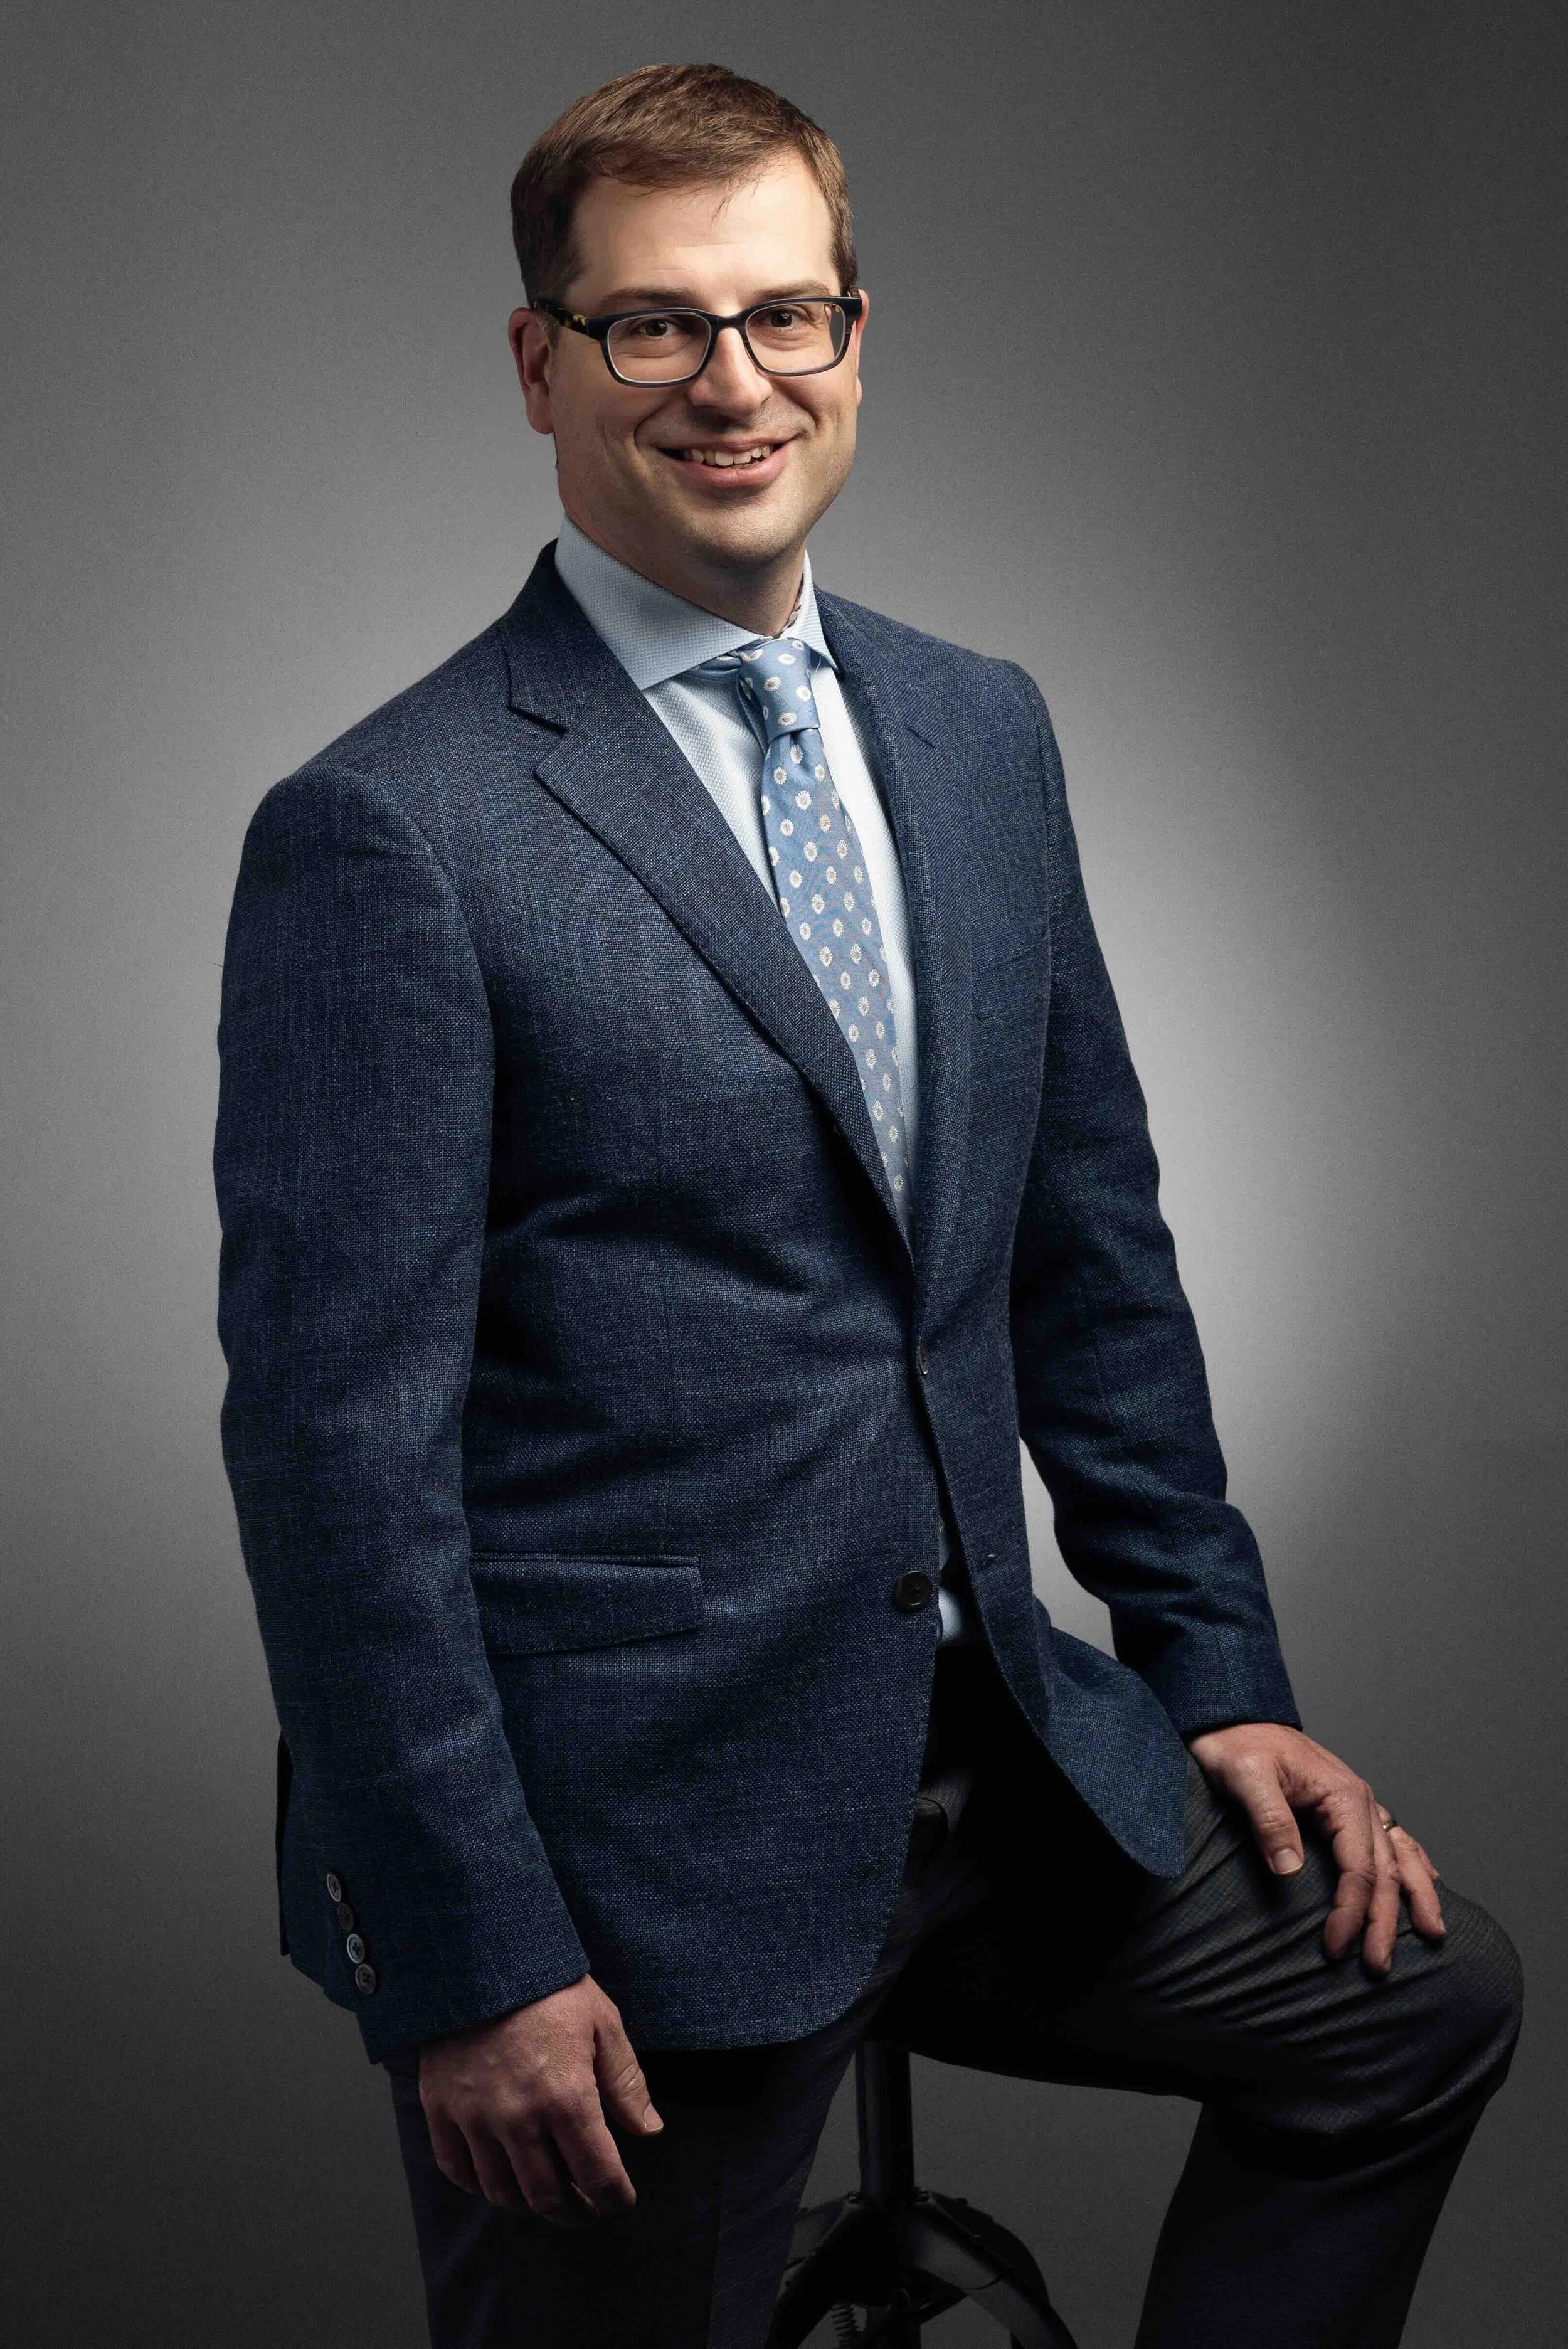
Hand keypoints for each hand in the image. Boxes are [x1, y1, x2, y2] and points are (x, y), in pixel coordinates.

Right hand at [418, 1974, 663, 2223]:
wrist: (479, 1953)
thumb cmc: (549, 1985)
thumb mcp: (603, 2023)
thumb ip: (627, 2082)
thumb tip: (649, 2131)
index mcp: (567, 2098)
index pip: (598, 2175)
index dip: (616, 2197)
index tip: (622, 2200)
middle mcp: (518, 2118)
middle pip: (549, 2197)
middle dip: (576, 2212)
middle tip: (588, 2209)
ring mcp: (474, 2117)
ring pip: (503, 2192)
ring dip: (530, 2206)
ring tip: (548, 2198)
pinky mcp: (439, 2108)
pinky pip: (456, 2169)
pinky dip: (479, 2185)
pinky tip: (498, 2178)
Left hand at [1184, 1721, 1444, 1976]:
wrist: (1231, 1716)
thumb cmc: (1236, 1744)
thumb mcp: (1245, 1777)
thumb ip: (1269, 1819)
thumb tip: (1289, 1869)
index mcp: (1342, 1795)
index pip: (1358, 1869)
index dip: (1351, 1913)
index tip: (1335, 1948)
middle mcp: (1360, 1800)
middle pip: (1385, 1872)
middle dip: (1385, 1923)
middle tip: (1379, 1966)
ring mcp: (1359, 1803)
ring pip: (1400, 1856)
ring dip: (1414, 1897)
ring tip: (1433, 1934)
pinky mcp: (1347, 1807)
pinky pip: (1392, 1839)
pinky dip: (1413, 1864)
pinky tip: (1425, 1881)